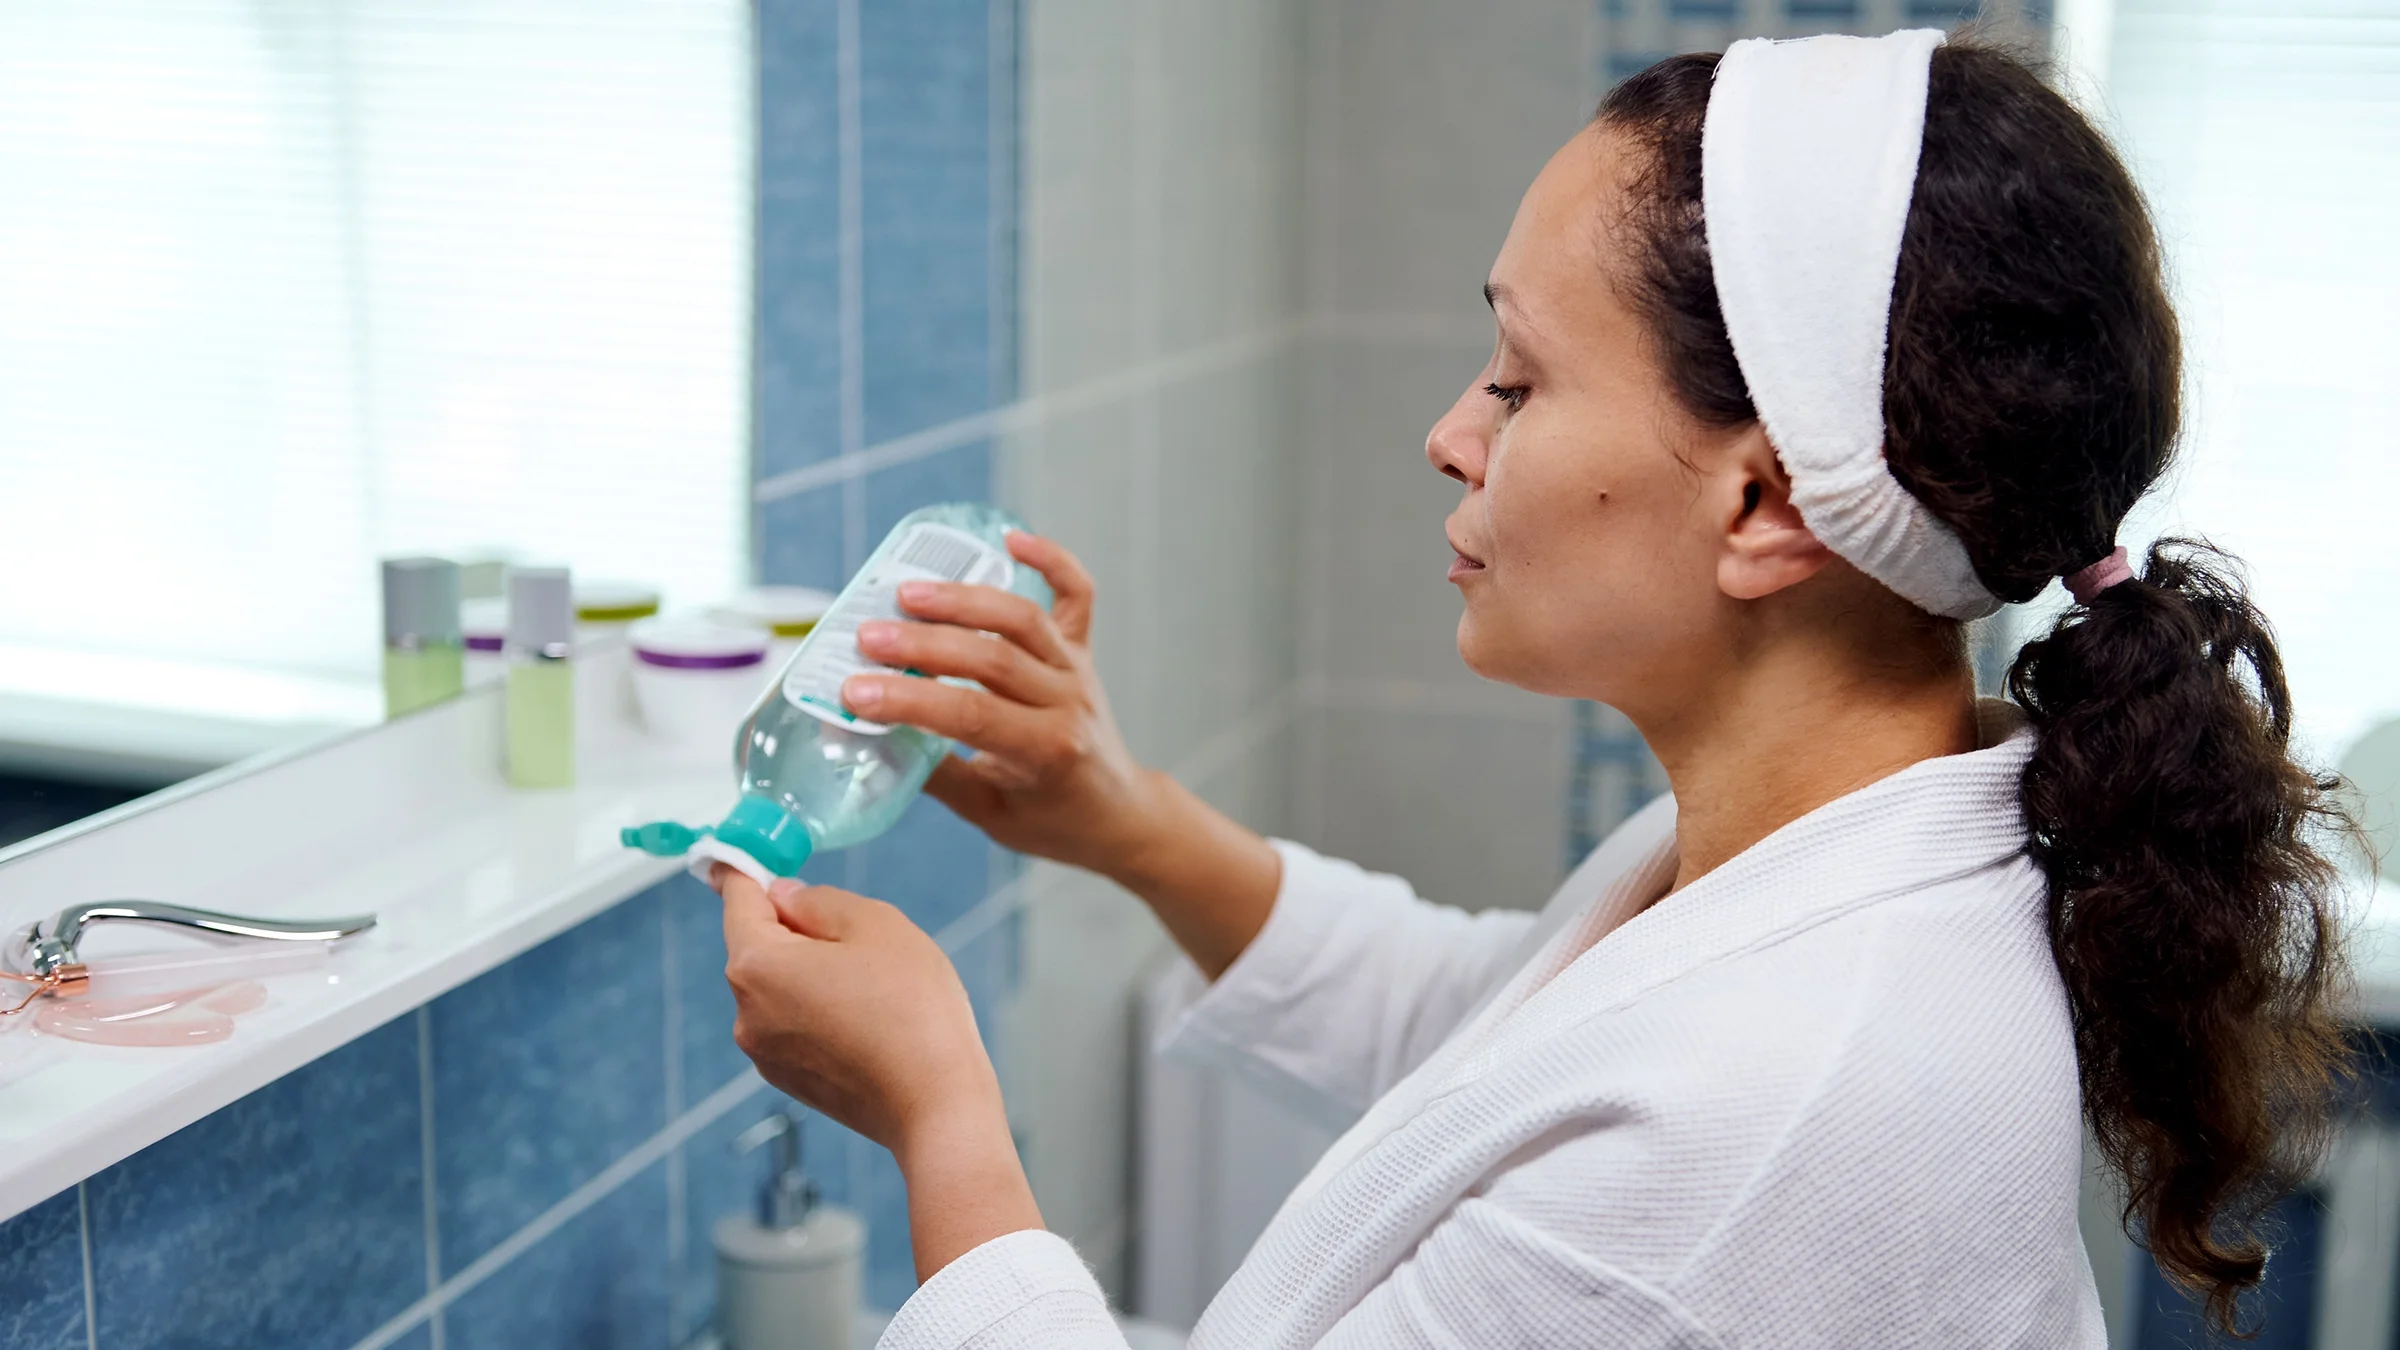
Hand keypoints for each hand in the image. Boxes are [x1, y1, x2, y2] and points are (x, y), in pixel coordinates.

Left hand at [712, 865, 1041, 1278]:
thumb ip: (819, 900)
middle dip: (801, 931)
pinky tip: (874, 1022)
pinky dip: (825, 1013)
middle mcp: (746, 1013)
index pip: (738, 900)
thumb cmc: (912, 1011)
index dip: (745, 870)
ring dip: (816, 975)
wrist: (937, 1107)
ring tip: (878, 989)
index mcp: (757, 965)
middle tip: (863, 936)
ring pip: (783, 988)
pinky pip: (798, 1026)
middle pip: (761, 946)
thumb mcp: (875, 925)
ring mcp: (766, 1054)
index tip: (740, 856)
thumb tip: (785, 899)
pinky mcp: (792, 1082)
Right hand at [840, 531, 1169, 882]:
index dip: (911, 699)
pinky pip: (1077, 595)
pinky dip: (1052, 559)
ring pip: (1022, 620)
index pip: (971, 716)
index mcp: (1044, 752)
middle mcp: (1067, 702)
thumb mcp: (989, 814)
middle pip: (993, 659)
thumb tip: (867, 739)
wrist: (1117, 813)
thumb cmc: (1051, 820)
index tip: (854, 691)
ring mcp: (1076, 670)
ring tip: (905, 592)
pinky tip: (1011, 537)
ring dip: (963, 600)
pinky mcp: (1082, 649)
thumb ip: (935, 777)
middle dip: (923, 645)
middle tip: (865, 636)